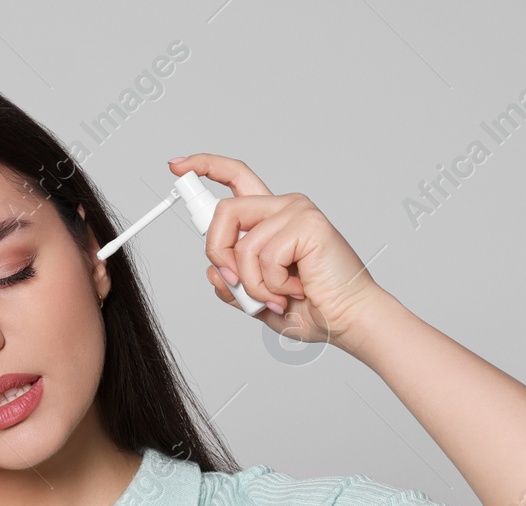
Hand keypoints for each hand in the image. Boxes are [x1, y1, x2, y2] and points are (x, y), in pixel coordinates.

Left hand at [166, 154, 390, 350]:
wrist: (348, 321)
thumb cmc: (315, 309)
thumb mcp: (259, 301)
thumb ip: (234, 286)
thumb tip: (212, 271)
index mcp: (273, 219)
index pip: (235, 179)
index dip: (205, 166)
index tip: (177, 164)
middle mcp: (284, 207)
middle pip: (224, 211)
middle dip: (218, 253)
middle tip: (235, 282)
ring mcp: (297, 212)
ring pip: (241, 244)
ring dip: (252, 283)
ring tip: (278, 295)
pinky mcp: (307, 224)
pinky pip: (264, 256)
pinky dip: (272, 285)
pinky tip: (296, 288)